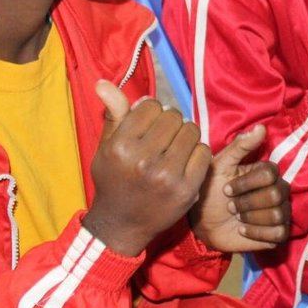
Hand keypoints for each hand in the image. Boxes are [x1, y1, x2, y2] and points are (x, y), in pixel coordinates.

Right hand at [83, 81, 211, 256]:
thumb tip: (103, 83)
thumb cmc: (113, 180)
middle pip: (174, 116)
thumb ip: (113, 114)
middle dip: (170, 122)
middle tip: (163, 138)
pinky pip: (204, 152)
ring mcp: (167, 176)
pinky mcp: (187, 189)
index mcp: (120, 146)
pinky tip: (184, 162)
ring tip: (174, 148)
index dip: (152, 112)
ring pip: (191, 131)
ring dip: (185, 136)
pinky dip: (197, 153)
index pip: (151, 106)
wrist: (120, 225)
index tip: (148, 125)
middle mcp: (143, 160)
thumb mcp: (106, 147)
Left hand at [190, 124, 291, 252]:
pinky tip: (243, 229)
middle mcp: (277, 190)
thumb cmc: (210, 191)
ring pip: (278, 214)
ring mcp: (280, 212)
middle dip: (247, 202)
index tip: (226, 189)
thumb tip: (261, 127)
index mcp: (266, 173)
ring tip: (236, 218)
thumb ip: (240, 146)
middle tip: (230, 205)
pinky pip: (279, 233)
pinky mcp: (277, 233)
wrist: (202, 223)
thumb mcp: (220, 165)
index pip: (270, 173)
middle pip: (276, 194)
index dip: (247, 183)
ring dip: (251, 218)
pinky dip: (257, 233)